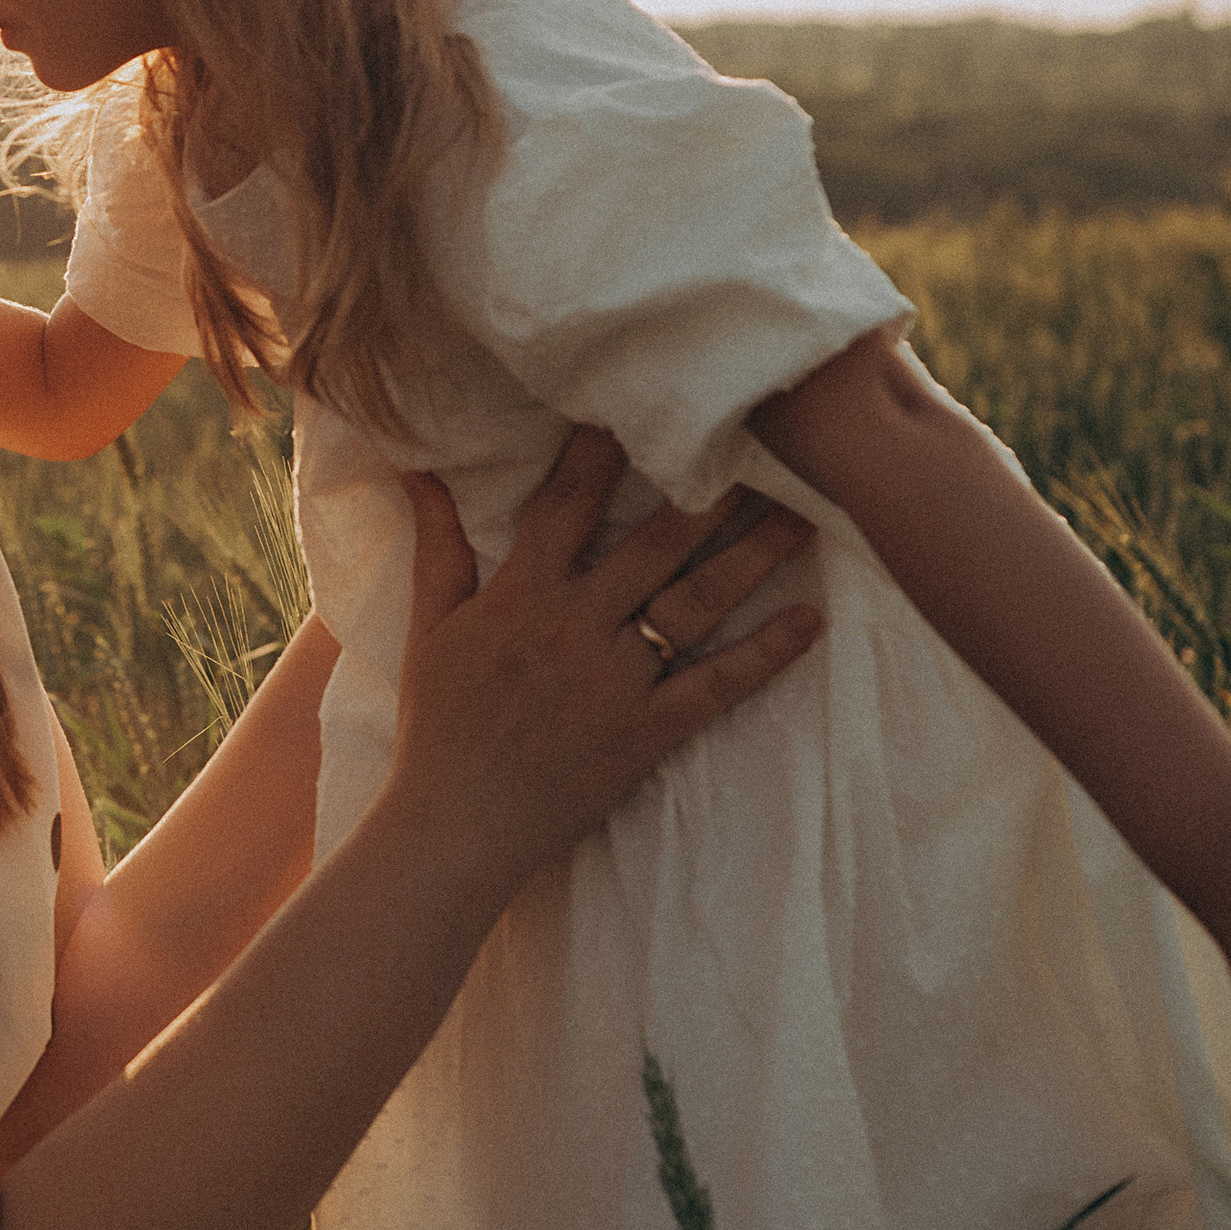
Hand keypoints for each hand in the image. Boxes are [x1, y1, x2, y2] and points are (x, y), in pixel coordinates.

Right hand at [391, 428, 819, 900]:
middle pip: (656, 543)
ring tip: (804, 515)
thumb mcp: (429, 626)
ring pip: (696, 603)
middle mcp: (575, 627)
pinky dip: (767, 654)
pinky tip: (812, 621)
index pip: (569, 503)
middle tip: (764, 446)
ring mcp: (616, 680)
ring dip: (754, 557)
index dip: (606, 450)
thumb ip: (438, 544)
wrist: (455, 827)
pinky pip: (717, 686)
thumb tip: (418, 469)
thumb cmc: (438, 724)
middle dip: (712, 491)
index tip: (648, 403)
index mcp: (521, 595)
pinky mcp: (647, 732)